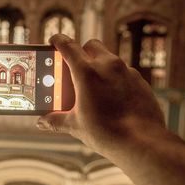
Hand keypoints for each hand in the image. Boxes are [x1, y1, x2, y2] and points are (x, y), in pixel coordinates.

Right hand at [38, 34, 165, 155]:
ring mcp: (127, 72)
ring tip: (93, 87)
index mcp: (86, 72)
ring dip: (98, 66)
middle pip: (90, 45)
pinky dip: (115, 78)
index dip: (58, 41)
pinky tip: (112, 97)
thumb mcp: (75, 125)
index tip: (54, 41)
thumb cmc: (107, 132)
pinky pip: (124, 72)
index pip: (68, 46)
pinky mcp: (140, 81)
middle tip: (74, 69)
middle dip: (81, 52)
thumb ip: (56, 120)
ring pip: (109, 58)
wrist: (142, 143)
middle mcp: (108, 66)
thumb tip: (42, 121)